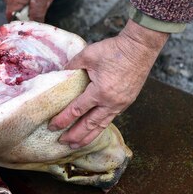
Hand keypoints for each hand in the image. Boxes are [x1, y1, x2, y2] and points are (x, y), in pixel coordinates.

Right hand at [4, 0, 57, 21]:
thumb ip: (37, 14)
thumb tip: (35, 25)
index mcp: (11, 1)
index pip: (14, 21)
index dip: (26, 23)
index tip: (38, 19)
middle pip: (23, 13)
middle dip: (38, 9)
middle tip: (47, 0)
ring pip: (29, 5)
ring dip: (42, 1)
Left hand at [48, 20, 168, 147]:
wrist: (140, 48)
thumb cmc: (114, 50)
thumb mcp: (88, 55)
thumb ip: (72, 66)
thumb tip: (60, 74)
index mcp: (100, 92)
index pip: (77, 110)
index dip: (63, 119)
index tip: (52, 126)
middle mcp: (111, 103)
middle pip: (89, 125)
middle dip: (75, 135)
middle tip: (62, 142)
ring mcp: (120, 104)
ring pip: (102, 125)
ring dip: (88, 136)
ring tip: (77, 145)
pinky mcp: (126, 101)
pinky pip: (110, 118)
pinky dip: (100, 127)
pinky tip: (94, 130)